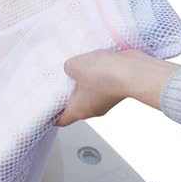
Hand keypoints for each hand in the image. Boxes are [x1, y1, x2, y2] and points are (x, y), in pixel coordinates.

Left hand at [56, 49, 180, 125]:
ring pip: (88, 92)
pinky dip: (95, 73)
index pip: (61, 120)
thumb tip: (72, 67)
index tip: (45, 110)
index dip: (51, 116)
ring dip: (81, 81)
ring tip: (73, 67)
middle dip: (65, 94)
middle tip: (55, 82)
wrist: (135, 70)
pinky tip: (91, 62)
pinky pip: (101, 81)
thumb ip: (67, 68)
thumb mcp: (74, 66)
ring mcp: (106, 98)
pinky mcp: (115, 87)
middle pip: (74, 105)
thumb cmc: (106, 75)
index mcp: (79, 110)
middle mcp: (93, 108)